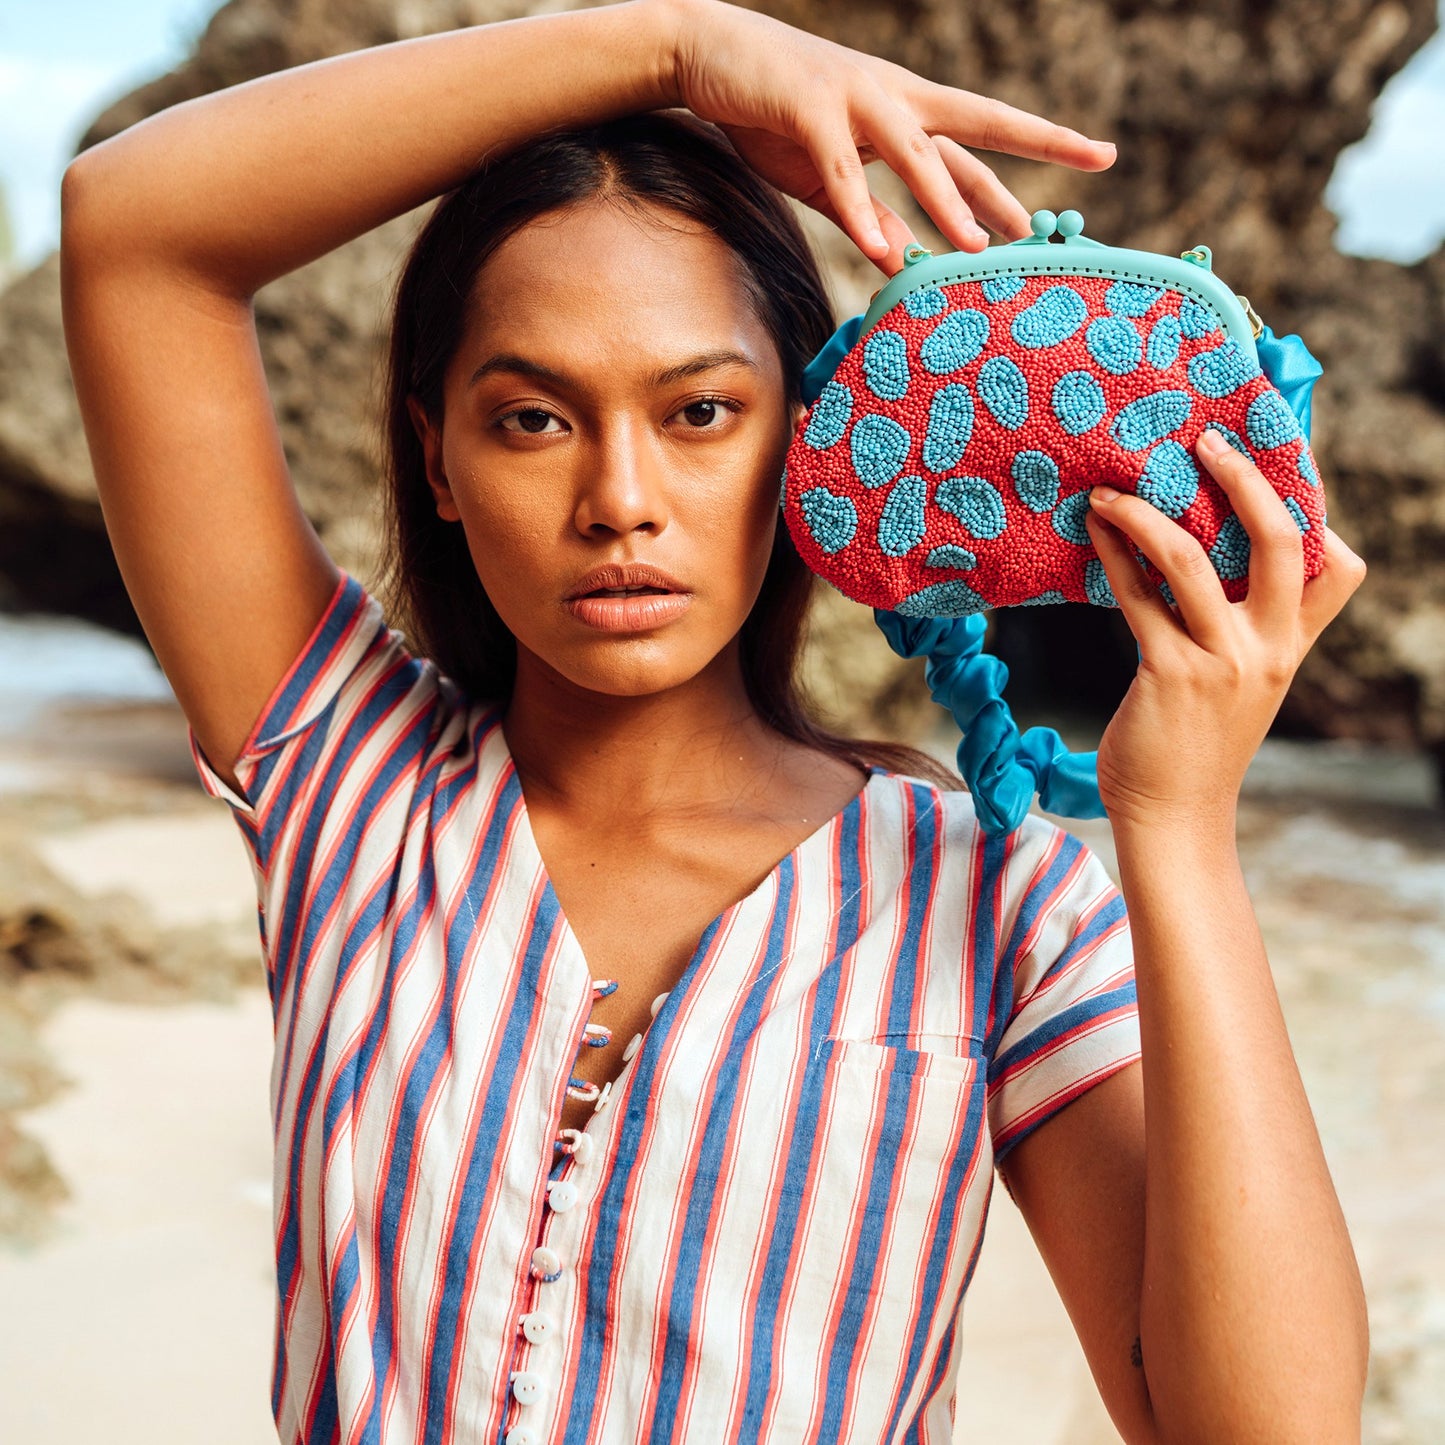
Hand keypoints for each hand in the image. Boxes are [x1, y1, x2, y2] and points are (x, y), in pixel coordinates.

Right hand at [652, 0, 1116, 274]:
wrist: (706, 54)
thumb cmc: (770, 114)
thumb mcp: (827, 176)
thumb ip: (868, 214)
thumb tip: (902, 258)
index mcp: (905, 109)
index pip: (983, 132)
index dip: (1041, 145)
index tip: (1099, 156)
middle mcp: (894, 96)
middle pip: (976, 124)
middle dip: (1035, 145)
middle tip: (1085, 175)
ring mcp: (855, 96)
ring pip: (915, 151)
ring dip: (946, 202)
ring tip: (976, 249)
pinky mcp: (808, 108)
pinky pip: (841, 169)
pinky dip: (859, 210)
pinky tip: (877, 250)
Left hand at [1084, 429, 1366, 833]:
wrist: (1173, 815)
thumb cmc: (1195, 742)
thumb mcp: (1240, 685)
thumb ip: (1240, 630)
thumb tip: (1198, 559)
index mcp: (1291, 646)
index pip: (1338, 568)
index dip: (1316, 510)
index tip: (1277, 461)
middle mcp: (1267, 649)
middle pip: (1280, 540)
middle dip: (1244, 479)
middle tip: (1205, 440)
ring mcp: (1221, 662)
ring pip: (1191, 560)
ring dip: (1146, 514)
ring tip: (1111, 490)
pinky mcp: (1168, 674)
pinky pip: (1137, 597)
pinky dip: (1113, 557)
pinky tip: (1094, 532)